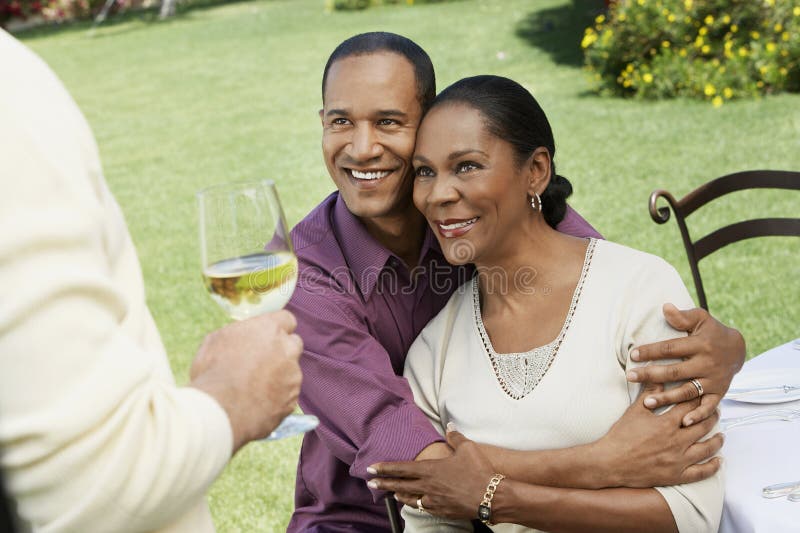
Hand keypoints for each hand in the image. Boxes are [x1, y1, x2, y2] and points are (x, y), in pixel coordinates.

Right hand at [190, 310, 302, 452]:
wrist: (221, 411)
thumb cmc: (213, 372)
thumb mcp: (217, 340)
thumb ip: (239, 334)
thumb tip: (242, 337)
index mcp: (269, 329)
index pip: (286, 319)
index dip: (277, 328)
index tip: (268, 336)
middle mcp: (287, 349)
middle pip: (294, 344)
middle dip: (282, 350)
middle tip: (263, 361)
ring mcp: (293, 376)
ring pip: (292, 372)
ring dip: (279, 376)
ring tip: (254, 388)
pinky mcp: (293, 399)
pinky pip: (287, 395)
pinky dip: (277, 397)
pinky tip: (258, 403)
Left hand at [369, 429, 493, 519]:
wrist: (491, 497)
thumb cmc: (478, 471)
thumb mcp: (467, 448)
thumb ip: (455, 436)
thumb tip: (450, 426)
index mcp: (430, 470)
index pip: (401, 468)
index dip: (385, 468)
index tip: (371, 469)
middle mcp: (428, 486)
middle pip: (400, 485)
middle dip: (384, 484)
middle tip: (371, 483)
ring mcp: (434, 500)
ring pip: (410, 499)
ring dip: (398, 495)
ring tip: (391, 494)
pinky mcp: (442, 510)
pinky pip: (424, 508)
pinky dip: (415, 505)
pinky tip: (414, 504)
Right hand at [593, 382, 722, 488]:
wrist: (610, 462)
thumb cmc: (621, 436)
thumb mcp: (635, 411)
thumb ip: (650, 394)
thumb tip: (657, 376)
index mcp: (666, 423)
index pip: (689, 406)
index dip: (698, 398)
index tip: (704, 393)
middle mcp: (677, 441)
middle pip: (702, 425)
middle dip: (712, 416)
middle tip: (717, 411)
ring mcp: (678, 460)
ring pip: (707, 448)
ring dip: (717, 440)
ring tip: (722, 435)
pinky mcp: (676, 475)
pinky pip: (701, 472)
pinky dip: (712, 466)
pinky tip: (718, 461)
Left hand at [627, 303, 744, 425]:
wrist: (737, 348)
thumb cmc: (711, 332)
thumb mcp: (701, 319)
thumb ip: (683, 316)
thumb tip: (665, 307)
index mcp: (700, 344)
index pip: (671, 348)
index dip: (651, 351)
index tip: (633, 355)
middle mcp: (707, 364)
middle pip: (675, 372)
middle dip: (651, 375)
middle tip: (630, 377)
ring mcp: (713, 380)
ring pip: (687, 391)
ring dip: (667, 398)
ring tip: (647, 402)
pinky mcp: (719, 393)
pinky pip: (709, 407)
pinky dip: (698, 415)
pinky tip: (683, 422)